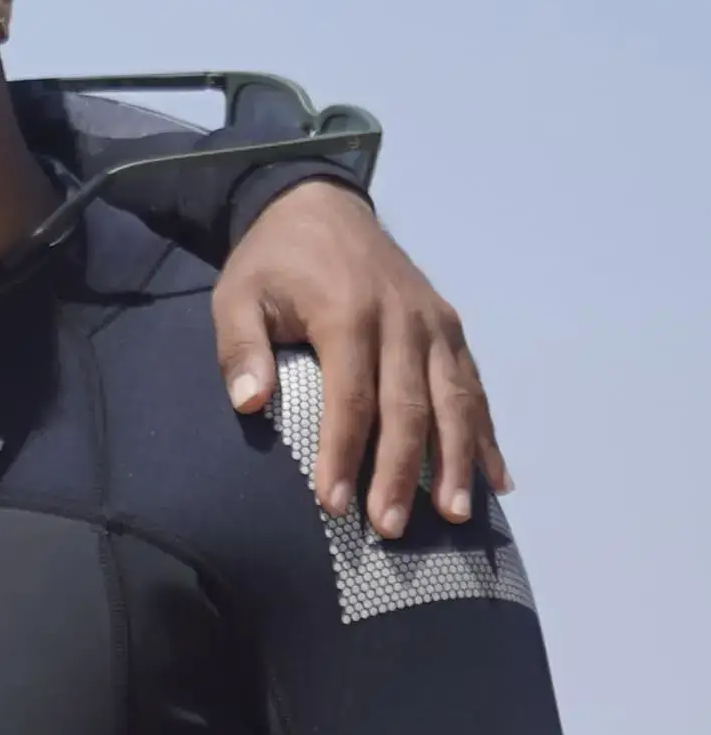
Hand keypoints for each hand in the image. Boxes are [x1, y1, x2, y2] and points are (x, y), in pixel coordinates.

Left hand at [214, 184, 503, 536]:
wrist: (320, 206)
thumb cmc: (272, 262)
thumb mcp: (237, 296)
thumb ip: (240, 350)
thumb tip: (248, 404)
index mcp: (349, 314)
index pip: (350, 400)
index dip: (343, 455)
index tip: (333, 505)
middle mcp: (404, 321)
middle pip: (409, 409)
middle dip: (401, 473)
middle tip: (390, 528)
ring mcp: (434, 324)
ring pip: (454, 401)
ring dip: (456, 461)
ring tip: (454, 514)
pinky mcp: (449, 327)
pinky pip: (472, 385)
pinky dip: (485, 433)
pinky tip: (497, 478)